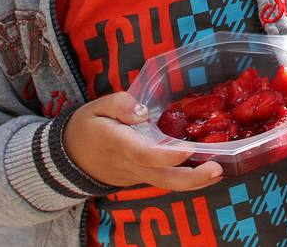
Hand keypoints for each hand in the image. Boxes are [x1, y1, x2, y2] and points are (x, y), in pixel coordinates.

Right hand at [62, 92, 221, 189]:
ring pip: (166, 184)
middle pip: (163, 179)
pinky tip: (204, 168)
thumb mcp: (96, 106)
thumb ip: (119, 103)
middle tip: (218, 170)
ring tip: (218, 172)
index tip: (189, 151)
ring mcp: (136, 175)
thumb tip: (141, 111)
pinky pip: (163, 180)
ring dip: (193, 181)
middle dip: (192, 178)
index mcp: (119, 144)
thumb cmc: (85, 127)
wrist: (67, 158)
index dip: (168, 156)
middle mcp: (131, 165)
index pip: (146, 154)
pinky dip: (184, 177)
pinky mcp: (140, 177)